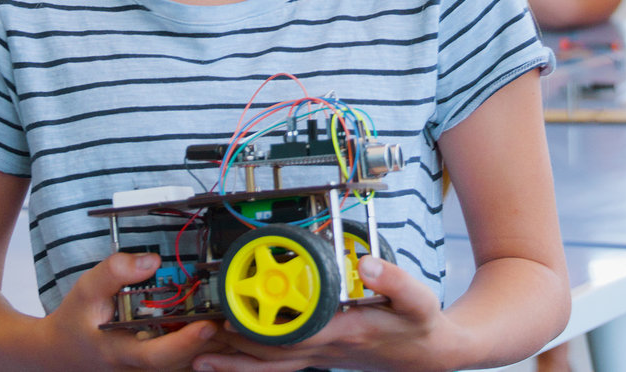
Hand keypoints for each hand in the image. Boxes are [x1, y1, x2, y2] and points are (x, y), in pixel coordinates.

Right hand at [42, 252, 229, 371]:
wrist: (62, 351)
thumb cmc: (75, 321)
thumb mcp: (86, 290)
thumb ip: (115, 272)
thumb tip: (151, 261)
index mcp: (124, 352)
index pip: (160, 355)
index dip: (186, 341)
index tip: (207, 323)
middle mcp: (143, 366)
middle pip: (187, 359)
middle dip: (214, 338)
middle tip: (235, 314)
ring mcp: (153, 368)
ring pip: (193, 361)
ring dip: (216, 341)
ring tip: (235, 316)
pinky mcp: (161, 364)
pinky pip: (190, 358)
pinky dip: (207, 342)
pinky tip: (220, 321)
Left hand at [195, 256, 456, 371]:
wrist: (429, 354)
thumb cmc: (420, 326)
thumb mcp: (418, 299)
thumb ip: (394, 280)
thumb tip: (367, 264)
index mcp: (344, 332)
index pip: (293, 336)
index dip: (259, 332)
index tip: (231, 321)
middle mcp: (326, 349)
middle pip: (271, 357)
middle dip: (233, 350)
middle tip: (196, 340)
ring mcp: (322, 356)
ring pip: (271, 367)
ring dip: (235, 365)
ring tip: (198, 361)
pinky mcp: (321, 355)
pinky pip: (279, 366)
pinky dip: (252, 366)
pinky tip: (232, 362)